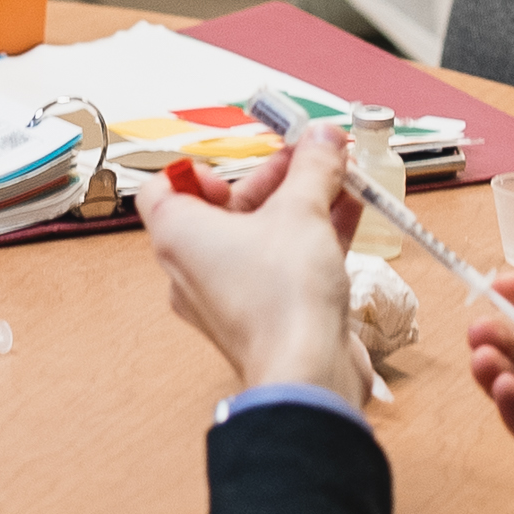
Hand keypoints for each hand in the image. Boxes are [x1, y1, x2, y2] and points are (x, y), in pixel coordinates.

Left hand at [137, 121, 367, 397]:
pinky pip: (283, 265)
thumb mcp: (301, 211)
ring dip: (302, 204)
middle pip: (226, 208)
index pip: (162, 189)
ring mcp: (230, 296)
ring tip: (341, 176)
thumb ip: (312, 168)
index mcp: (179, 236)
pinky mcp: (265, 316)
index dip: (199, 169)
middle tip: (312, 156)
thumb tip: (323, 138)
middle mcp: (195, 268)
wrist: (308, 375)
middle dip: (276, 178)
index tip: (240, 161)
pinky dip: (311, 237)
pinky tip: (351, 210)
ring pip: (262, 237)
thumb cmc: (281, 298)